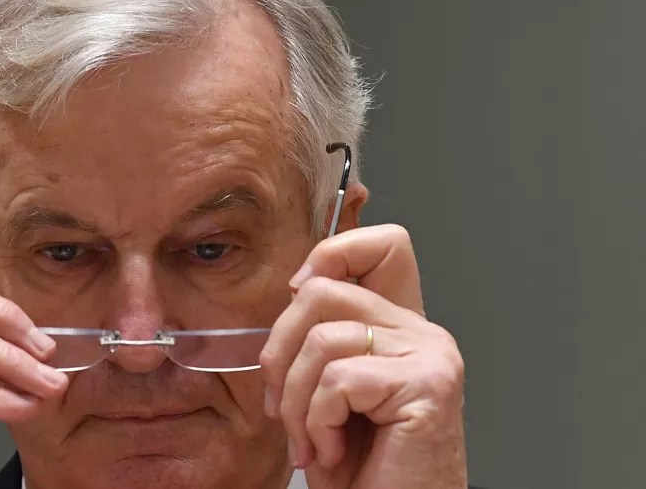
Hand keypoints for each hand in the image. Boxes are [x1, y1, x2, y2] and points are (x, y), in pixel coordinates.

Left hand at [261, 224, 466, 488]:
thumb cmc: (360, 470)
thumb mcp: (325, 389)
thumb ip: (320, 336)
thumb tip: (293, 293)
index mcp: (399, 327)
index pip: (383, 244)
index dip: (331, 254)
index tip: (297, 295)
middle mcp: (423, 333)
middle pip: (323, 291)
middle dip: (280, 352)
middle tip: (282, 405)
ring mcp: (430, 356)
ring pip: (321, 340)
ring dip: (296, 403)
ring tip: (309, 441)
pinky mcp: (428, 386)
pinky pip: (338, 380)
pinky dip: (317, 423)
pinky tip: (332, 451)